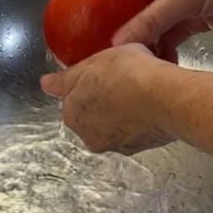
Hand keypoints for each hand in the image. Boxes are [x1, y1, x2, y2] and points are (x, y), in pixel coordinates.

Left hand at [40, 44, 174, 154]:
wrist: (167, 98)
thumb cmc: (127, 76)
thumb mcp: (90, 65)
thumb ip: (64, 78)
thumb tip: (46, 84)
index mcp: (72, 115)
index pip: (73, 100)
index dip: (88, 83)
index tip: (103, 73)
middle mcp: (89, 136)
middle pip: (93, 114)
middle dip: (105, 99)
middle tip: (123, 79)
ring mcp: (115, 145)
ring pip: (115, 123)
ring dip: (123, 110)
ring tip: (140, 89)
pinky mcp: (140, 147)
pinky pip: (136, 129)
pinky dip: (141, 118)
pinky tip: (152, 103)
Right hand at [58, 0, 212, 55]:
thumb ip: (151, 19)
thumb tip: (119, 45)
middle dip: (102, 12)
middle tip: (84, 34)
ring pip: (141, 17)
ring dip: (129, 36)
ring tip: (109, 54)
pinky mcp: (189, 15)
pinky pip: (163, 33)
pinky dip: (155, 48)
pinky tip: (145, 61)